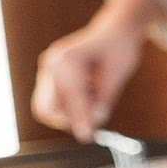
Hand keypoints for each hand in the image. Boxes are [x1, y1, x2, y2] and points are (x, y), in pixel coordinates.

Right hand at [31, 0, 153, 139]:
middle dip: (68, 120)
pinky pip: (54, 102)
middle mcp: (51, 63)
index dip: (79, 119)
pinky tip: (90, 91)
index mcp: (67, 58)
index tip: (88, 136)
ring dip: (71, 112)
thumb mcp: (118, 73)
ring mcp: (47, 70)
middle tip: (93, 123)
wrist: (115, 31)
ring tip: (95, 96)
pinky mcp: (49, 77)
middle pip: (47, 108)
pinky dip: (71, 106)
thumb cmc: (120, 48)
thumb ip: (104, 99)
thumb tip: (94, 123)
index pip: (70, 97)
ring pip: (49, 108)